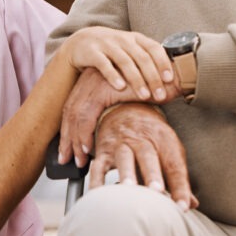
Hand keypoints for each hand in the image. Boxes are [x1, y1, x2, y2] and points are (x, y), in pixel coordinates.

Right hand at [57, 26, 172, 100]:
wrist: (81, 41)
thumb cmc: (113, 50)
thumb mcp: (130, 49)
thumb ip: (146, 58)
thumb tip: (170, 78)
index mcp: (136, 38)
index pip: (154, 48)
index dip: (163, 63)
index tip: (170, 79)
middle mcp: (123, 39)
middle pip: (142, 58)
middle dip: (153, 77)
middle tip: (160, 95)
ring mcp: (107, 44)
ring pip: (125, 61)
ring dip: (137, 79)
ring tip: (144, 96)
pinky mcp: (92, 52)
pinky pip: (104, 64)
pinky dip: (113, 75)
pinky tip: (120, 87)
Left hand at [59, 66, 182, 166]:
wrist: (170, 75)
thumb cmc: (153, 88)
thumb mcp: (127, 98)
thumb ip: (114, 110)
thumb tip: (106, 134)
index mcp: (93, 80)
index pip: (74, 108)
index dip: (69, 130)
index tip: (67, 149)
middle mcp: (90, 79)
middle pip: (70, 112)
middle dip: (67, 138)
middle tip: (65, 159)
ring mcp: (95, 82)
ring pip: (75, 115)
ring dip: (75, 140)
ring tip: (78, 160)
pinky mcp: (103, 89)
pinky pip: (87, 116)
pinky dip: (85, 134)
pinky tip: (88, 149)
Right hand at [90, 103, 196, 210]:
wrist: (126, 109)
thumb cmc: (152, 136)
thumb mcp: (169, 150)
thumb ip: (178, 179)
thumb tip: (191, 204)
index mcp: (164, 140)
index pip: (175, 165)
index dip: (181, 186)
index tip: (183, 206)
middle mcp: (143, 139)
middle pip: (149, 156)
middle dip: (153, 174)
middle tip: (157, 191)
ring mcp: (122, 144)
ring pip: (124, 157)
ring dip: (126, 173)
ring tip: (128, 189)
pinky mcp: (104, 150)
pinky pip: (99, 165)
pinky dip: (97, 180)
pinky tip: (98, 195)